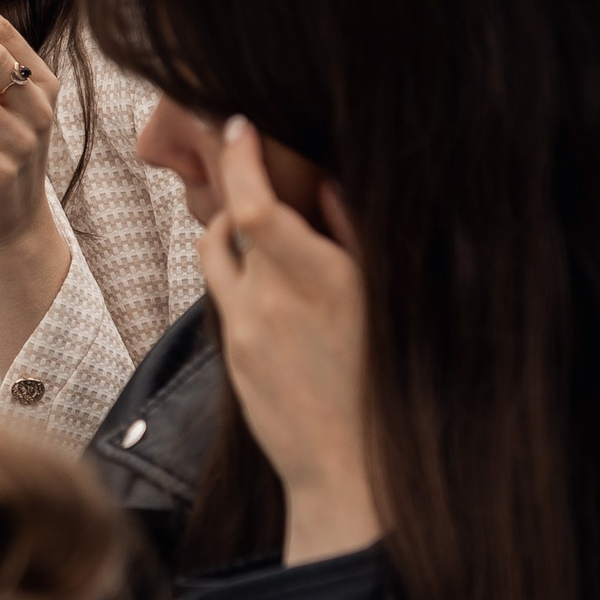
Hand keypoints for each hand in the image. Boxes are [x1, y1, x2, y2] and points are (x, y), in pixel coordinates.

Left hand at [200, 116, 380, 565]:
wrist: (349, 474)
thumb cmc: (384, 385)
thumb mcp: (385, 302)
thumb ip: (352, 236)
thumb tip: (325, 183)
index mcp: (320, 281)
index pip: (255, 206)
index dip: (241, 159)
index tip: (240, 125)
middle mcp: (273, 301)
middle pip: (226, 222)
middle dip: (234, 189)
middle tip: (251, 173)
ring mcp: (245, 331)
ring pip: (214, 256)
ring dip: (228, 232)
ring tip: (259, 231)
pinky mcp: (231, 356)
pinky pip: (224, 297)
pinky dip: (238, 277)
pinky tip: (271, 288)